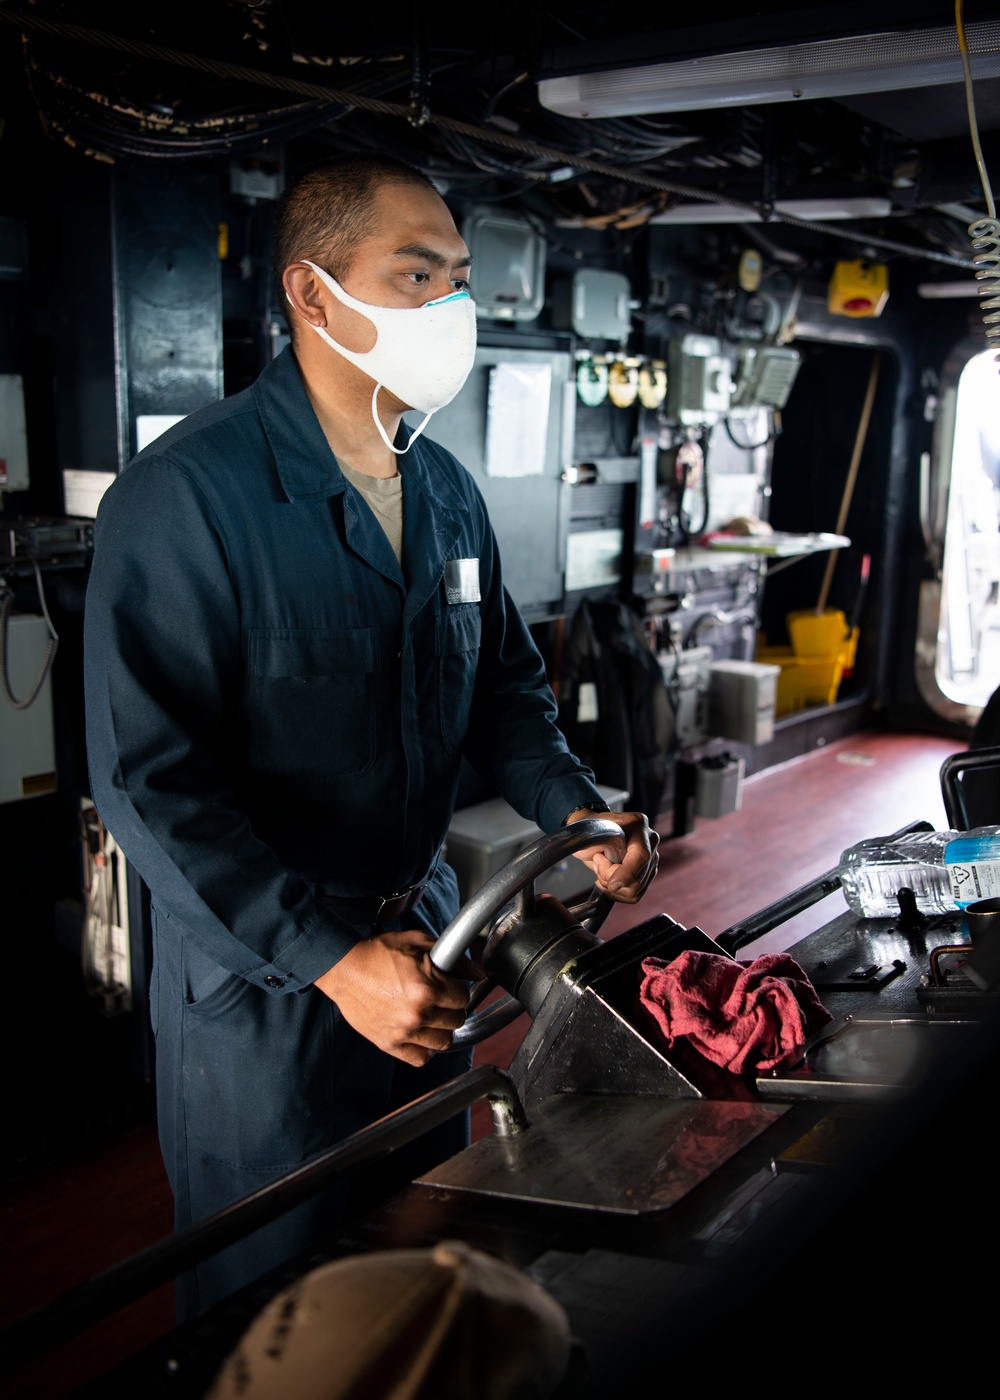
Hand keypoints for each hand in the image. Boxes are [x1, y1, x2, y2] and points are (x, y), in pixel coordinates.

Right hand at [314, 929, 482, 1065]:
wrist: (343, 968)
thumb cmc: (378, 953)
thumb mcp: (418, 943)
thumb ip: (453, 959)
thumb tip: (478, 972)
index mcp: (428, 987)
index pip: (463, 998)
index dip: (458, 990)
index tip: (450, 987)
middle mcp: (418, 1013)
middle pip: (457, 1021)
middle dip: (452, 1008)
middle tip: (441, 1000)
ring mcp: (404, 1031)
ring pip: (443, 1042)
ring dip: (441, 1029)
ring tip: (432, 1017)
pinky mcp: (389, 1044)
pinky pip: (420, 1058)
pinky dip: (424, 1049)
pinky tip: (421, 1035)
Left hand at [565, 809, 658, 903]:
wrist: (592, 831)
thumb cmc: (589, 829)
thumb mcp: (588, 833)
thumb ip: (601, 848)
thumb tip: (611, 871)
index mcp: (638, 824)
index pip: (641, 854)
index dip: (627, 873)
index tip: (611, 884)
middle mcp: (650, 840)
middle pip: (638, 877)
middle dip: (610, 878)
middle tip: (597, 863)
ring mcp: (652, 857)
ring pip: (636, 889)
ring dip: (612, 887)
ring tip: (600, 870)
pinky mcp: (648, 872)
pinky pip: (635, 895)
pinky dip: (617, 893)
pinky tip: (606, 881)